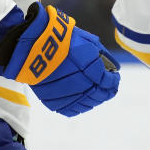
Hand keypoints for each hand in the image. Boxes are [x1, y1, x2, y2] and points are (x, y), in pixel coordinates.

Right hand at [0, 3, 119, 115]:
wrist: (34, 45)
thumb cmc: (62, 40)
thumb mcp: (87, 41)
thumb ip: (101, 55)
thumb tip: (113, 67)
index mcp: (92, 69)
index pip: (109, 82)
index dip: (114, 81)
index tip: (115, 78)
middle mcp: (82, 84)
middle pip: (99, 95)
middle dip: (106, 91)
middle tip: (108, 88)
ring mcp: (67, 94)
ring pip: (86, 104)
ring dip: (93, 100)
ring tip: (94, 93)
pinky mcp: (54, 100)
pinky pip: (70, 109)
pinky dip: (77, 106)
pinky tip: (80, 100)